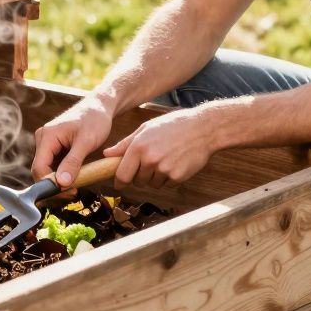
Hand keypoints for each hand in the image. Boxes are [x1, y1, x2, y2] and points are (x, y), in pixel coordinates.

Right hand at [31, 93, 114, 185]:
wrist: (100, 106)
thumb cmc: (95, 119)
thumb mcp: (86, 142)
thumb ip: (73, 162)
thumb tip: (61, 183)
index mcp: (47, 136)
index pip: (39, 168)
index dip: (50, 184)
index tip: (69, 192)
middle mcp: (43, 139)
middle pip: (41, 170)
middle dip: (55, 185)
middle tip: (74, 193)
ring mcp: (48, 143)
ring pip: (48, 169)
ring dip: (59, 181)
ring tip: (76, 188)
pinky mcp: (54, 147)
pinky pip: (54, 165)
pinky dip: (62, 174)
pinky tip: (75, 179)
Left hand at [102, 105, 216, 188]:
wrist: (203, 128)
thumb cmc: (173, 126)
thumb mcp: (146, 129)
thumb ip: (125, 144)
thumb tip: (107, 154)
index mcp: (138, 147)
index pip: (122, 174)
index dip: (119, 182)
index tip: (120, 184)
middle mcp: (150, 160)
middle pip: (137, 182)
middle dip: (140, 176)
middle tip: (151, 162)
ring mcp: (164, 169)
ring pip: (152, 184)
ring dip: (156, 177)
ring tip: (166, 158)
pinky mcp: (177, 177)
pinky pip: (167, 185)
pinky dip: (169, 178)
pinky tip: (176, 162)